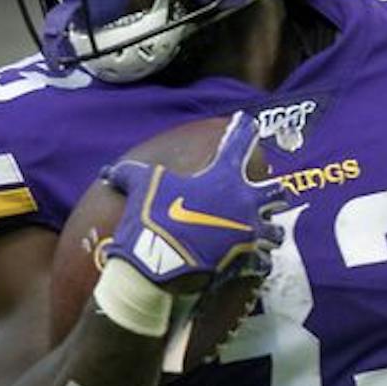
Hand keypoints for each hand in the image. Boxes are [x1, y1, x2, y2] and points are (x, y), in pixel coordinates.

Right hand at [101, 113, 286, 291]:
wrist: (161, 263)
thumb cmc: (155, 219)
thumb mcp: (142, 187)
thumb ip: (131, 175)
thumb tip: (110, 172)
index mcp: (223, 178)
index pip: (238, 144)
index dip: (243, 130)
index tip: (249, 121)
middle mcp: (245, 203)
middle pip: (276, 192)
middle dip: (276, 193)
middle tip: (275, 193)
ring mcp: (251, 233)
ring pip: (275, 231)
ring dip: (272, 232)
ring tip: (269, 234)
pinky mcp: (248, 260)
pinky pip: (263, 262)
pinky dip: (260, 263)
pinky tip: (257, 264)